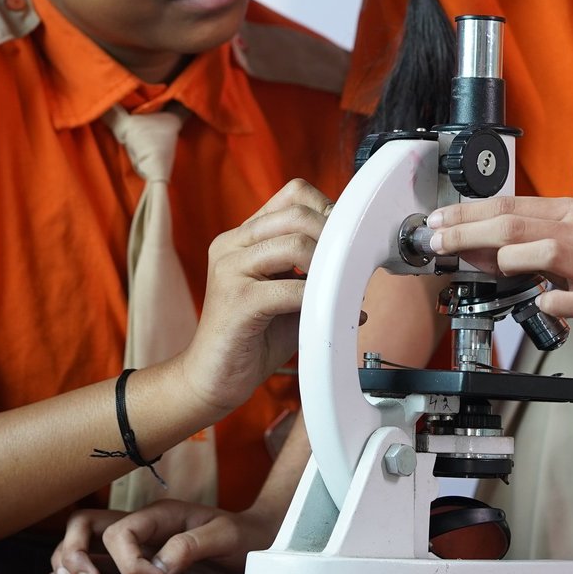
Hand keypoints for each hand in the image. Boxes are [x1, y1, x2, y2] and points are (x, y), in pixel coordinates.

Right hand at [48, 500, 272, 573]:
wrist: (255, 541)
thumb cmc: (242, 536)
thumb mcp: (225, 537)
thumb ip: (191, 545)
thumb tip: (159, 567)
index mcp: (158, 514)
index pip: (120, 532)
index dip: (127, 562)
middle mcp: (139, 525)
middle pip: (84, 525)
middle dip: (74, 553)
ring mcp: (134, 542)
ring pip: (82, 541)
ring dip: (68, 561)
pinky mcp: (135, 560)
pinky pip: (93, 559)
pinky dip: (75, 570)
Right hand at [177, 179, 330, 411]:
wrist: (212, 378)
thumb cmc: (252, 338)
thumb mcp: (288, 297)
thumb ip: (314, 275)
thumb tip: (361, 267)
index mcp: (242, 237)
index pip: (292, 194)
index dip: (326, 210)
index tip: (344, 240)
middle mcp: (231, 245)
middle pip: (296, 213)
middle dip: (332, 238)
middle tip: (349, 266)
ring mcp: (229, 269)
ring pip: (294, 245)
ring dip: (327, 268)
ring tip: (337, 289)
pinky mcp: (236, 300)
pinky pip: (290, 289)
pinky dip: (316, 300)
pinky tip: (325, 314)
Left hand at [428, 195, 572, 344]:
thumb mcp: (565, 244)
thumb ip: (519, 244)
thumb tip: (469, 247)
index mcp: (570, 213)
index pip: (509, 204)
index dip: (467, 213)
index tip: (437, 222)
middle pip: (516, 224)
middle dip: (468, 232)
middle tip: (439, 242)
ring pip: (545, 251)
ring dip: (508, 260)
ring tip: (491, 269)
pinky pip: (572, 299)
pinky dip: (550, 302)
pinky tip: (540, 304)